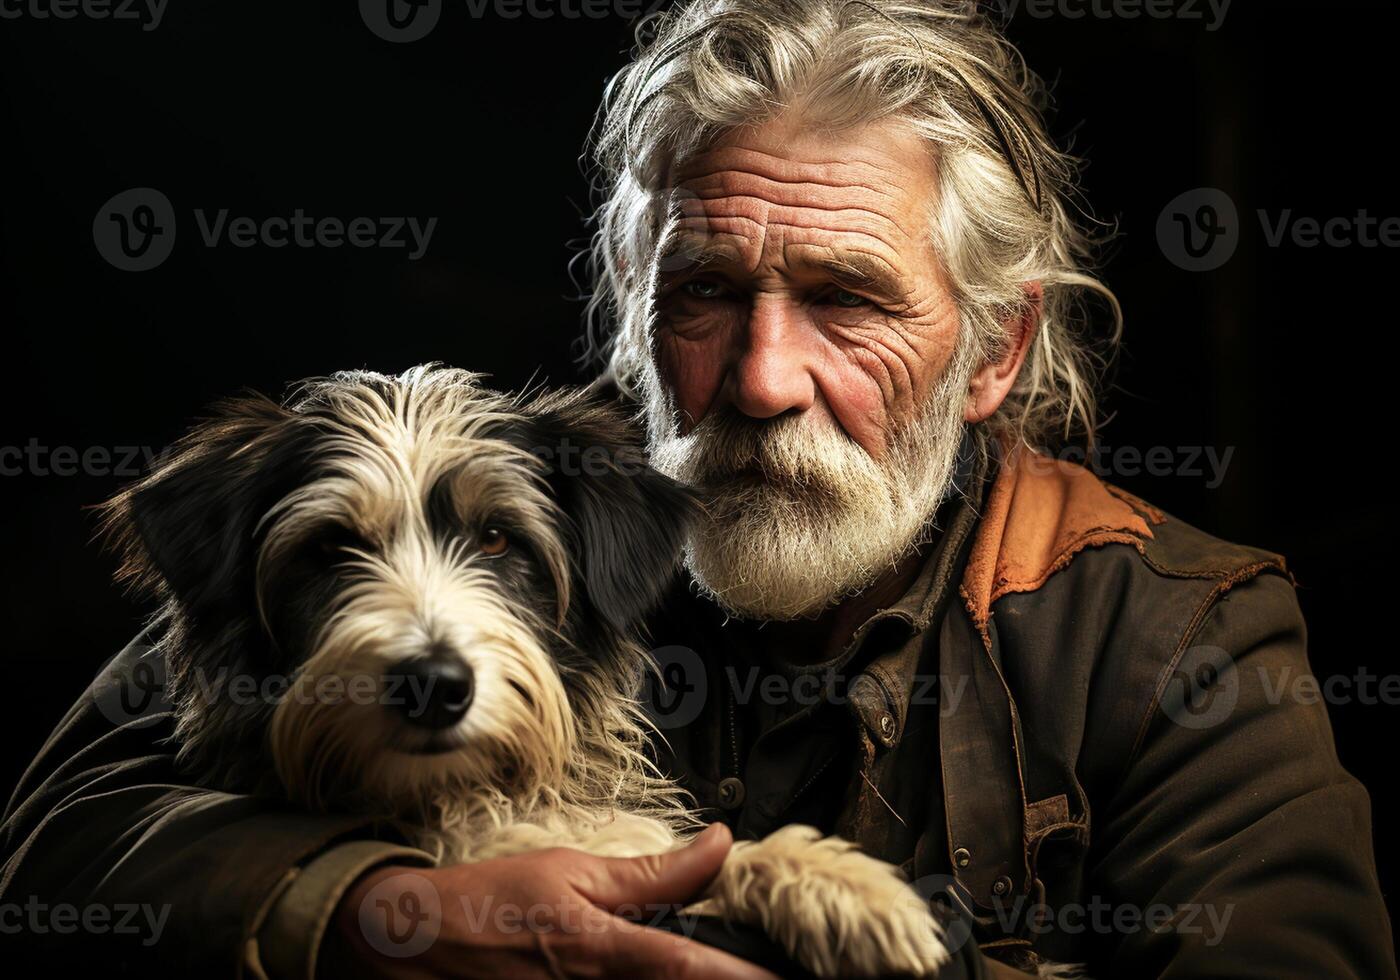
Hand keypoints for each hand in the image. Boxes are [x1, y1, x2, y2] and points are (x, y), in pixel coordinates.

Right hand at [320, 822, 777, 978]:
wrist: (408, 944)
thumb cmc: (489, 901)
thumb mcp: (571, 869)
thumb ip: (652, 871)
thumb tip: (718, 843)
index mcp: (599, 948)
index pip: (685, 967)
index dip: (737, 977)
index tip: (779, 978)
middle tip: (760, 972)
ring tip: (717, 969)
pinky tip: (654, 976)